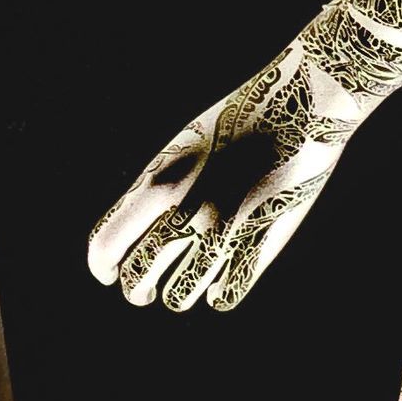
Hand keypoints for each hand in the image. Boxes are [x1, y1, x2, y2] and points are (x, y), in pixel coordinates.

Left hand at [88, 51, 352, 312]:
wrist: (300, 105)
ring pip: (179, 296)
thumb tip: (139, 232)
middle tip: (142, 292)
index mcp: (160, 183)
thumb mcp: (185, 148)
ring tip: (181, 289)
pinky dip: (218, 296)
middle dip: (136, 291)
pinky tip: (219, 286)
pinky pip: (226, 296)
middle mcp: (187, 212)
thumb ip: (158, 189)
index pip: (106, 245)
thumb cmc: (241, 120)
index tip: (107, 275)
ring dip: (177, 295)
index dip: (101, 267)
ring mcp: (225, 232)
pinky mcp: (262, 245)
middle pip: (136, 279)